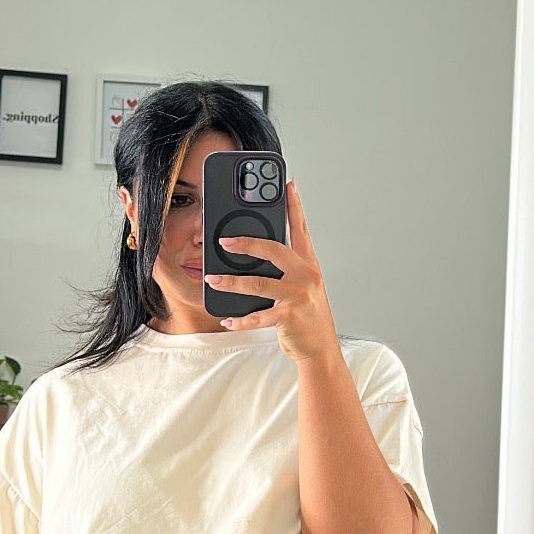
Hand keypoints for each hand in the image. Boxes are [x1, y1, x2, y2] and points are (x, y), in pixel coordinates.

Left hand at [205, 179, 339, 364]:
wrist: (320, 348)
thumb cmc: (307, 315)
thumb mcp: (301, 286)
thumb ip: (284, 268)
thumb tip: (253, 252)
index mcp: (308, 264)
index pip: (300, 228)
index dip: (294, 205)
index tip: (287, 185)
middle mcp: (306, 275)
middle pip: (275, 250)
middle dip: (247, 243)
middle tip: (223, 241)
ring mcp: (299, 295)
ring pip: (260, 283)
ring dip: (232, 282)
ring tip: (213, 280)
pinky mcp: (290, 317)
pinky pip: (259, 316)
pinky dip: (241, 319)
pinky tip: (228, 320)